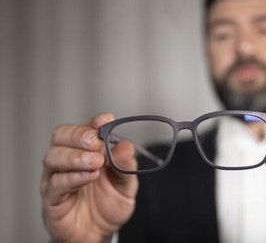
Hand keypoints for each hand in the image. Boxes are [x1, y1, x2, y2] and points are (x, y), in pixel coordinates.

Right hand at [40, 113, 137, 242]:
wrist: (100, 233)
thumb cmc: (109, 203)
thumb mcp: (126, 184)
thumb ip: (126, 165)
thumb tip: (126, 145)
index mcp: (88, 150)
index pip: (85, 127)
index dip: (94, 122)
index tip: (105, 120)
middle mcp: (69, 159)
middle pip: (61, 135)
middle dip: (79, 134)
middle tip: (96, 142)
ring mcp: (57, 177)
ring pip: (53, 156)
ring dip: (75, 156)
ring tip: (96, 163)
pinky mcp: (51, 197)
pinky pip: (55, 183)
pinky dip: (72, 178)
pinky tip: (88, 177)